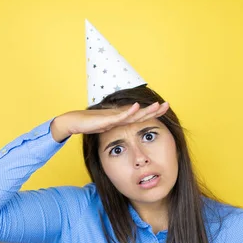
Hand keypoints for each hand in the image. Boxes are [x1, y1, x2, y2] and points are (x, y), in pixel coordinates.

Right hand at [50, 101, 169, 142]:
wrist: (74, 121)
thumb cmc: (89, 125)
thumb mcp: (107, 129)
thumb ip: (116, 130)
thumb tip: (123, 136)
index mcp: (122, 118)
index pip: (141, 115)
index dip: (153, 113)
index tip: (165, 110)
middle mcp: (120, 115)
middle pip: (141, 112)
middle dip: (155, 109)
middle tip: (168, 105)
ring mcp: (114, 115)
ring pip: (133, 112)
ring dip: (146, 109)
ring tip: (158, 105)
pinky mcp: (106, 118)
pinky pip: (120, 115)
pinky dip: (129, 111)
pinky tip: (137, 107)